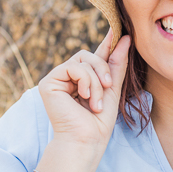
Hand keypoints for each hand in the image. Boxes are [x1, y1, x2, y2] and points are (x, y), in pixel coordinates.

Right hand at [38, 29, 129, 150]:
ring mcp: (57, 79)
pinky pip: (73, 67)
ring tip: (95, 103)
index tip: (119, 31)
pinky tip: (85, 97)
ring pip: (82, 60)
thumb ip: (116, 64)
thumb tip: (124, 37)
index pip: (95, 57)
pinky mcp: (48, 83)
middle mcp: (68, 78)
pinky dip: (85, 81)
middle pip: (88, 56)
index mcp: (82, 80)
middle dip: (102, 70)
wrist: (86, 141)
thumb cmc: (99, 123)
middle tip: (107, 88)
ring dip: (95, 81)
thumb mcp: (112, 89)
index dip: (106, 45)